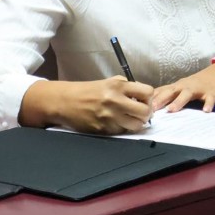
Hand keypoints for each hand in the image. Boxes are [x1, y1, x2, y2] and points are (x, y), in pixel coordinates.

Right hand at [20, 76, 153, 133]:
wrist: (65, 101)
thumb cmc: (88, 91)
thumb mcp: (108, 82)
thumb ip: (127, 87)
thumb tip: (144, 96)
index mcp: (118, 86)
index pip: (148, 92)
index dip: (149, 98)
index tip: (144, 100)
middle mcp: (116, 101)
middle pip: (145, 112)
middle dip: (146, 113)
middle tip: (141, 113)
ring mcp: (110, 117)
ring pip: (136, 126)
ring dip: (136, 123)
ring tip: (130, 119)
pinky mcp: (104, 130)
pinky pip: (122, 132)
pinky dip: (122, 129)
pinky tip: (116, 123)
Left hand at [151, 63, 214, 112]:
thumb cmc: (201, 83)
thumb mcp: (185, 87)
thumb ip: (172, 95)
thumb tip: (154, 105)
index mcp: (179, 86)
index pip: (162, 91)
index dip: (151, 98)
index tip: (140, 105)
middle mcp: (187, 86)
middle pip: (171, 91)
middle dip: (160, 100)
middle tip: (150, 109)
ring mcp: (199, 89)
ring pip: (187, 94)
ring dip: (179, 101)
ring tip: (171, 110)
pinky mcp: (212, 93)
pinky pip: (210, 99)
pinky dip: (208, 105)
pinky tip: (206, 111)